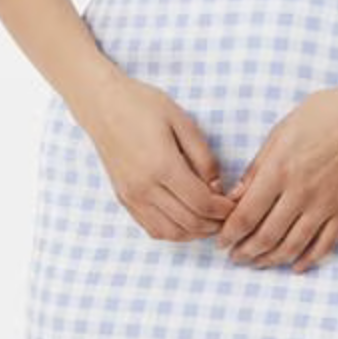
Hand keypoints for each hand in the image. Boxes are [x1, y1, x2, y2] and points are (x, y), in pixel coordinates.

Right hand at [78, 67, 237, 241]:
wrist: (102, 105)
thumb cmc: (143, 105)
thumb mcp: (181, 121)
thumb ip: (203, 155)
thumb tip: (217, 186)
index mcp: (162, 166)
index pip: (201, 203)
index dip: (223, 210)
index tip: (235, 204)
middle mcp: (144, 188)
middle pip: (189, 222)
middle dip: (214, 224)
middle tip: (228, 216)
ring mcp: (132, 196)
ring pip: (170, 233)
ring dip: (195, 233)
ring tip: (211, 221)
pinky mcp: (124, 199)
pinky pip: (152, 229)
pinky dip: (174, 232)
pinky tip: (187, 221)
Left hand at [215, 82, 337, 272]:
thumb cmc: (321, 116)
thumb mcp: (279, 133)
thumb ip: (256, 168)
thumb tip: (234, 197)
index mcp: (279, 171)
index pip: (246, 215)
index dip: (229, 234)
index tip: (221, 242)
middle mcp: (300, 193)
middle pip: (266, 236)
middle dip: (246, 252)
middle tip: (235, 257)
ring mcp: (324, 204)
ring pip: (293, 246)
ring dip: (271, 260)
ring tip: (258, 262)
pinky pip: (325, 244)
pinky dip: (308, 260)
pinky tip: (296, 266)